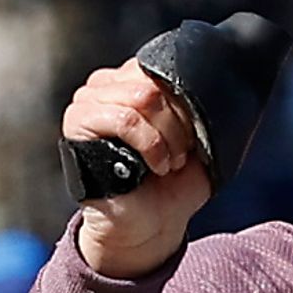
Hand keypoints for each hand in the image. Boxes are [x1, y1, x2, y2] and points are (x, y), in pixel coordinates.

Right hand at [62, 59, 211, 279]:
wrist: (151, 224)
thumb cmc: (171, 183)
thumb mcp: (193, 135)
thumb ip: (196, 103)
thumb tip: (215, 79)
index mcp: (129, 80)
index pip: (160, 67)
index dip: (184, 102)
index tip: (193, 136)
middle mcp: (104, 85)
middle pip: (153, 82)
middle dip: (178, 123)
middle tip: (182, 154)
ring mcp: (86, 102)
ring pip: (142, 98)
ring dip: (167, 137)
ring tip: (169, 163)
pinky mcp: (77, 124)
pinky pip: (124, 119)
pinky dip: (150, 144)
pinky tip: (155, 167)